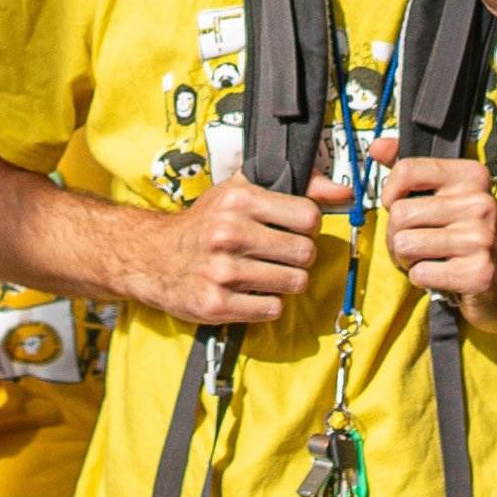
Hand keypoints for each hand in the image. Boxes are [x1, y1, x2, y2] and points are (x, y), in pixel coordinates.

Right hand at [129, 175, 321, 327]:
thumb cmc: (204, 223)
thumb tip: (343, 192)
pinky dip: (267, 305)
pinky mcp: (217, 304)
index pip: (309, 217)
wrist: (153, 256)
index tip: (293, 230)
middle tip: (279, 256)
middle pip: (305, 253)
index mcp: (239, 201)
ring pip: (294, 283)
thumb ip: (297, 187)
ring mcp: (223, 272)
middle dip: (298, 257)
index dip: (307, 227)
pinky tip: (250, 292)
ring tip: (265, 274)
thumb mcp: (241, 191)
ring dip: (285, 282)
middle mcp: (229, 234)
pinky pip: (273, 309)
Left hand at [383, 150, 496, 305]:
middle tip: (414, 244)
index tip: (399, 205)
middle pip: (400, 213)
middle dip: (395, 236)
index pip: (407, 170)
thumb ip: (412, 172)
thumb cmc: (468, 235)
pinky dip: (422, 279)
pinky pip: (420, 273)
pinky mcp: (478, 273)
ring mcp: (480, 238)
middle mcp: (480, 203)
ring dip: (406, 259)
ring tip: (427, 258)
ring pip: (405, 244)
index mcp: (472, 176)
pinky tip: (441, 275)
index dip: (390, 193)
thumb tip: (378, 146)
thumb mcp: (447, 197)